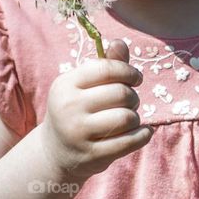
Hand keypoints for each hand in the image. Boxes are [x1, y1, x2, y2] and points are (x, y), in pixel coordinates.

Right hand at [37, 38, 153, 182]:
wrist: (55, 152)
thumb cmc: (76, 111)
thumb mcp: (82, 86)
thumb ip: (105, 65)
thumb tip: (120, 43)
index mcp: (65, 85)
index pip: (106, 69)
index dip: (128, 71)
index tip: (136, 78)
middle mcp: (69, 108)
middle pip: (120, 93)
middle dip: (133, 96)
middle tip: (130, 102)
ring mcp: (79, 134)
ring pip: (127, 117)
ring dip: (135, 117)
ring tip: (129, 119)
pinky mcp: (93, 155)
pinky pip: (130, 141)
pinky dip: (143, 135)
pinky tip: (144, 132)